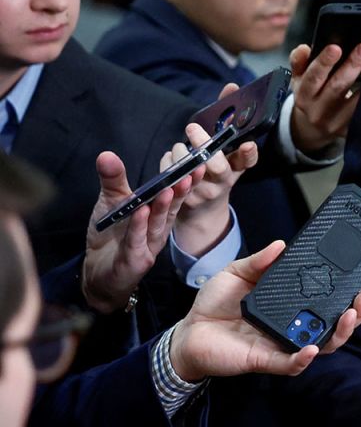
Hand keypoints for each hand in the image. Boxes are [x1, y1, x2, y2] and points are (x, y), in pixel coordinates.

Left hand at [82, 151, 198, 313]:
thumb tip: (106, 154)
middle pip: (171, 208)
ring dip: (163, 207)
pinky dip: (138, 227)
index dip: (186, 180)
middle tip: (191, 172)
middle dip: (181, 191)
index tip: (197, 163)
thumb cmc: (110, 237)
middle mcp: (157, 230)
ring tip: (168, 190)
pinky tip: (140, 212)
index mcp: (157, 215)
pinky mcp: (134, 261)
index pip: (174, 195)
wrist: (97, 273)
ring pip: (157, 224)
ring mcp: (148, 246)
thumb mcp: (111, 204)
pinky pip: (136, 241)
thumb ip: (113, 180)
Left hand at [166, 241, 360, 381]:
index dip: (352, 294)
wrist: (189, 330)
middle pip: (336, 325)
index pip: (330, 301)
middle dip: (357, 312)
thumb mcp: (238, 272)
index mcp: (292, 305)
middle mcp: (294, 326)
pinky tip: (313, 347)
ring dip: (341, 332)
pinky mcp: (267, 360)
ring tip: (350, 315)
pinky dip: (304, 358)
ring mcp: (283, 344)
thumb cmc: (215, 304)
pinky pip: (291, 363)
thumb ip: (260, 260)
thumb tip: (281, 244)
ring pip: (323, 345)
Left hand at [170, 108, 258, 255]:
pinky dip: (168, 162)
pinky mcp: (185, 199)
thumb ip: (227, 118)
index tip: (247, 144)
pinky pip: (171, 175)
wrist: (202, 209)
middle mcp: (224, 180)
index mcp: (237, 166)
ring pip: (188, 167)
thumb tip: (231, 87)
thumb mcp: (224, 148)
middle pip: (217, 165)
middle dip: (203, 144)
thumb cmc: (213, 168)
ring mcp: (205, 192)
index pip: (248, 160)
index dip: (249, 153)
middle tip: (192, 128)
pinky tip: (172, 161)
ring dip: (180, 151)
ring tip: (180, 148)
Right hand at [286, 42, 360, 155]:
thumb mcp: (300, 79)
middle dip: (353, 65)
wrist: (315, 129)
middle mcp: (320, 111)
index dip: (324, 63)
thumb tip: (305, 49)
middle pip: (338, 86)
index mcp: (305, 96)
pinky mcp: (355, 129)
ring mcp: (339, 122)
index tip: (336, 47)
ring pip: (360, 99)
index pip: (313, 77)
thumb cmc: (312, 95)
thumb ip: (299, 61)